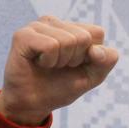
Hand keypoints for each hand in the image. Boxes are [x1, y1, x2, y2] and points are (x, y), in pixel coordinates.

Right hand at [0, 16, 118, 125]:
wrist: (34, 103)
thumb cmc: (62, 87)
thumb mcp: (92, 76)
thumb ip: (105, 62)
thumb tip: (97, 51)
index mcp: (72, 28)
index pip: (98, 33)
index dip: (93, 56)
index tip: (77, 65)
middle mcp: (54, 23)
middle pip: (83, 37)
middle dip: (76, 59)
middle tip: (60, 66)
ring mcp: (37, 26)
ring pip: (68, 40)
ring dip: (61, 62)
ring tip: (48, 65)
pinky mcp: (23, 34)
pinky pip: (51, 46)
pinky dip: (49, 62)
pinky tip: (39, 63)